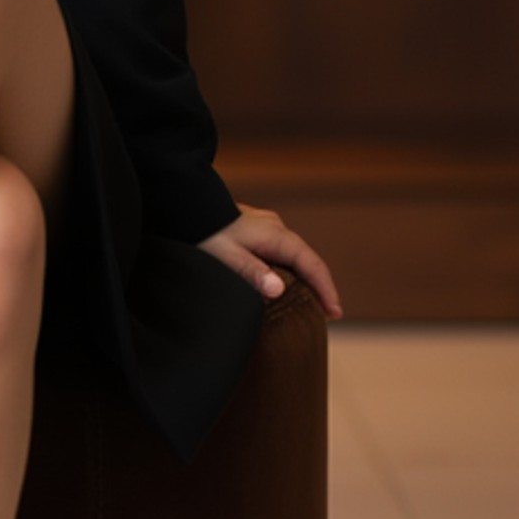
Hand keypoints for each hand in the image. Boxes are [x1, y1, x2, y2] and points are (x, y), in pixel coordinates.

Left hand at [197, 204, 341, 321]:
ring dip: (304, 278)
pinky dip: (288, 269)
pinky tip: (283, 282)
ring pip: (293, 255)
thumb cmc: (202, 232)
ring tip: (309, 302)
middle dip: (319, 286)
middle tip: (327, 313)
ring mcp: (265, 226)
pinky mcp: (254, 228)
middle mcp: (275, 227)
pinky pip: (280, 252)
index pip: (311, 264)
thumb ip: (251, 272)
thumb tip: (278, 290)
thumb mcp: (224, 256)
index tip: (335, 313)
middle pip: (306, 260)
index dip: (326, 290)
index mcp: (275, 235)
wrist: (183, 205)